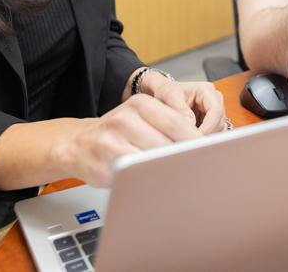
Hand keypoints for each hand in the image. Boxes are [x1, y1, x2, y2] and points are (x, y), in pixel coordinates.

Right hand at [54, 94, 202, 186]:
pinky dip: (149, 181)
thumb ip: (167, 126)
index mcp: (140, 104)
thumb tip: (200, 146)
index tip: (209, 154)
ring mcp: (112, 142)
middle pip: (168, 143)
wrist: (78, 143)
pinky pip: (135, 176)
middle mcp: (125, 119)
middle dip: (185, 158)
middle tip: (198, 169)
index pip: (178, 123)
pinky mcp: (105, 165)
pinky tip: (156, 183)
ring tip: (179, 176)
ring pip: (152, 161)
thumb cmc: (117, 133)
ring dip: (168, 171)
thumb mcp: (140, 117)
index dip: (196, 142)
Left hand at [144, 75, 227, 133]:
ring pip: (219, 130)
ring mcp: (215, 111)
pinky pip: (214, 133)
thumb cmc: (168, 91)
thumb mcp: (170, 97)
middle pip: (219, 122)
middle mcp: (215, 100)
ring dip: (205, 137)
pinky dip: (203, 137)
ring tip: (188, 140)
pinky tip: (190, 138)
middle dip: (206, 134)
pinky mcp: (212, 121)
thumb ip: (180, 110)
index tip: (195, 137)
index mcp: (207, 90)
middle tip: (190, 143)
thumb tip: (191, 125)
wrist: (165, 93)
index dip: (209, 127)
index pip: (216, 111)